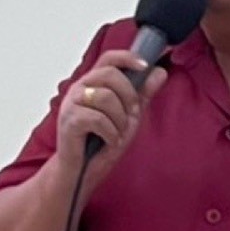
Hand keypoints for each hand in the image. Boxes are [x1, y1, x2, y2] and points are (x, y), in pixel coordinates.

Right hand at [56, 49, 168, 173]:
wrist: (81, 173)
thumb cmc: (102, 142)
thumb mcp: (130, 115)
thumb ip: (143, 93)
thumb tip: (160, 71)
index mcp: (93, 82)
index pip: (109, 58)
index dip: (128, 57)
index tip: (145, 65)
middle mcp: (80, 88)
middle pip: (110, 74)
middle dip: (128, 94)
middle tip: (132, 113)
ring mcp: (71, 104)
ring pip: (105, 96)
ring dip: (120, 118)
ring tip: (118, 132)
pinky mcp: (69, 121)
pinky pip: (97, 119)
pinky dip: (111, 132)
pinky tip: (110, 141)